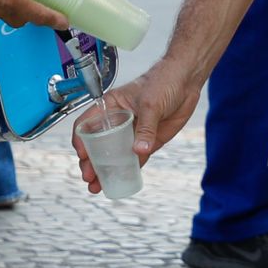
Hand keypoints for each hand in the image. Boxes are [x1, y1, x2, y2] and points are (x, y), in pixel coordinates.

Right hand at [72, 57, 202, 192]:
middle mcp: (118, 121)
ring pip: (114, 155)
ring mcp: (132, 132)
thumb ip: (146, 128)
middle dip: (91, 162)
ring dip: (106, 170)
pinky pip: (134, 159)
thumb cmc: (163, 81)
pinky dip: (127, 170)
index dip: (81, 140)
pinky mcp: (147, 141)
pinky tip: (120, 181)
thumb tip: (139, 150)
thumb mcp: (151, 104)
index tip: (83, 155)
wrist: (186, 81)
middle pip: (98, 144)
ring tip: (98, 186)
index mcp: (111, 106)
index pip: (88, 123)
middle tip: (89, 177)